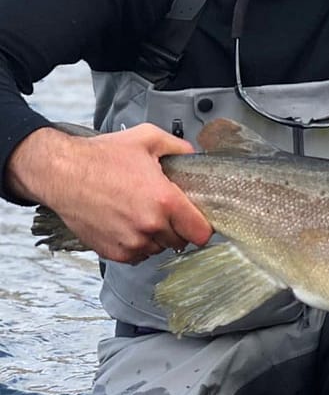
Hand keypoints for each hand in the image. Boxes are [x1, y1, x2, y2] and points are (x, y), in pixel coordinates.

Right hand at [7, 123, 212, 262]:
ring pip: (159, 248)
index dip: (203, 226)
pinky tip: (128, 223)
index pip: (201, 232)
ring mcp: (131, 243)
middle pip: (181, 241)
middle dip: (178, 227)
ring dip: (156, 236)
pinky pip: (138, 255)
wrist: (61, 173)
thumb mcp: (148, 139)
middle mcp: (149, 226)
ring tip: (142, 213)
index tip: (198, 219)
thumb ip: (179, 147)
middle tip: (165, 209)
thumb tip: (193, 155)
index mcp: (164, 201)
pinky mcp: (113, 252)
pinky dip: (137, 243)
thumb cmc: (100, 157)